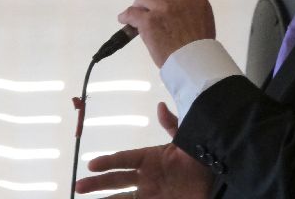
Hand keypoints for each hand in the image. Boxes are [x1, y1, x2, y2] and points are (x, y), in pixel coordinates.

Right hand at [76, 103, 213, 197]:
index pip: (124, 159)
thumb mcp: (187, 139)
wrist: (215, 182)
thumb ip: (173, 124)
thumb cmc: (200, 158)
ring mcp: (149, 193)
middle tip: (79, 186)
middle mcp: (146, 176)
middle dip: (97, 183)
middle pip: (117, 180)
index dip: (108, 162)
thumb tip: (160, 105)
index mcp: (150, 158)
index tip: (91, 164)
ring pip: (121, 198)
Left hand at [119, 0, 216, 66]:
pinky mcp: (148, 21)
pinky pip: (131, 12)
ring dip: (140, 4)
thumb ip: (192, 3)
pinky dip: (126, 16)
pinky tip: (124, 19)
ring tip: (140, 13)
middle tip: (151, 2)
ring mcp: (162, 8)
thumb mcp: (204, 15)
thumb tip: (179, 0)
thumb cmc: (200, 42)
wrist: (192, 60)